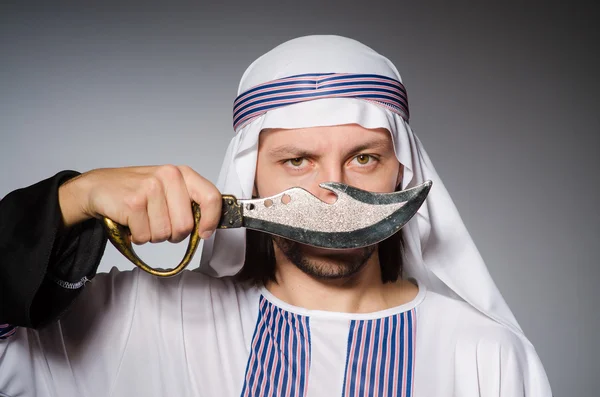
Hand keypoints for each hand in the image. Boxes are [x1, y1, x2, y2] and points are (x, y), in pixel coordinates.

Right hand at [58, 165, 221, 243]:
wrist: (99, 187)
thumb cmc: (138, 191)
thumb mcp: (169, 190)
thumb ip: (189, 204)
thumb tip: (209, 228)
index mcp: (182, 173)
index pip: (211, 197)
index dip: (211, 220)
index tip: (204, 233)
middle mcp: (169, 176)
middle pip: (186, 225)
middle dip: (173, 234)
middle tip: (158, 223)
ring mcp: (151, 188)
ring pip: (165, 234)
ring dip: (152, 235)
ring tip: (143, 220)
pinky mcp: (134, 203)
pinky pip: (145, 236)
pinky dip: (137, 237)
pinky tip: (131, 222)